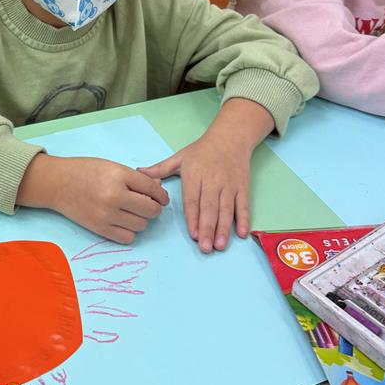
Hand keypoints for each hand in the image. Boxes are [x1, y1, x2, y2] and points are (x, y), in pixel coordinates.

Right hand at [17, 154, 168, 243]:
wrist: (57, 184)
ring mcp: (106, 215)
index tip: (162, 198)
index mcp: (119, 176)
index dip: (162, 195)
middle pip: (151, 210)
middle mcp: (114, 196)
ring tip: (131, 211)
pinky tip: (123, 221)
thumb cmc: (85, 171)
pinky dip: (130, 231)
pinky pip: (128, 238)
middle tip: (147, 204)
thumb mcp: (113, 167)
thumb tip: (159, 188)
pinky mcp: (99, 229)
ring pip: (141, 225)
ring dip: (141, 220)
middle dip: (154, 208)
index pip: (152, 189)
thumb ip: (137, 178)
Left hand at [141, 137, 249, 252]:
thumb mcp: (180, 157)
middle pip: (210, 208)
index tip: (193, 235)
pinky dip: (244, 219)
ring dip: (224, 228)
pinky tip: (242, 234)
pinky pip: (243, 205)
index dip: (193, 218)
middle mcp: (212, 181)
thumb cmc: (202, 150)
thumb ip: (160, 168)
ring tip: (220, 245)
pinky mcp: (243, 187)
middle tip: (205, 248)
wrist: (230, 137)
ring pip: (227, 209)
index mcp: (194, 175)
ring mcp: (229, 185)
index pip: (193, 200)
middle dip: (208, 228)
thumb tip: (139, 173)